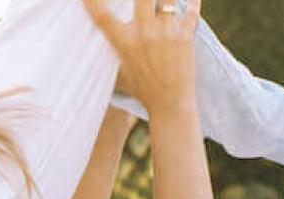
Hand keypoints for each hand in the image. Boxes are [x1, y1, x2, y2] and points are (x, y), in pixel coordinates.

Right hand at [85, 0, 201, 114]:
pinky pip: (190, 11)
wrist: (170, 104)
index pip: (102, 16)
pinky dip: (192, 1)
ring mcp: (166, 34)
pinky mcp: (185, 37)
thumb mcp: (119, 72)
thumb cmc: (142, 89)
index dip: (92, 0)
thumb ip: (110, 54)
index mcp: (124, 42)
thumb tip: (94, 50)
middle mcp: (143, 34)